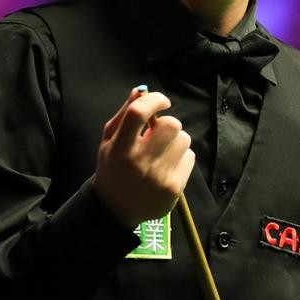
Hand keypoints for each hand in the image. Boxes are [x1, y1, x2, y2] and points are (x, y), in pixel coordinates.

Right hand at [92, 87, 194, 227]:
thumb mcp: (109, 141)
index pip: (139, 113)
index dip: (154, 100)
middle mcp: (140, 163)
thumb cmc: (113, 168)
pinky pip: (190, 157)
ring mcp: (159, 177)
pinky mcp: (174, 188)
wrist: (115, 209)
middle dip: (168, 123)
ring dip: (175, 140)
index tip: (161, 101)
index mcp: (120, 148)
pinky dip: (181, 157)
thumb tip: (141, 90)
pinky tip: (168, 165)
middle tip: (159, 132)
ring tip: (162, 150)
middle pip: (171, 124)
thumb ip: (124, 114)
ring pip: (184, 139)